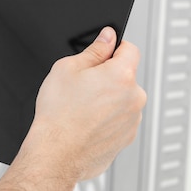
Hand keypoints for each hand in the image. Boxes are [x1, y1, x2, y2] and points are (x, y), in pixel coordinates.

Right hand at [0, 27, 144, 190]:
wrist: (56, 153)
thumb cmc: (59, 114)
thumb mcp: (67, 69)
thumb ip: (94, 50)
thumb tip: (107, 37)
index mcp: (122, 75)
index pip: (129, 48)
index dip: (113, 47)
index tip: (101, 53)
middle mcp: (134, 97)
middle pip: (125, 76)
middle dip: (107, 76)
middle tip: (82, 85)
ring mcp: (133, 120)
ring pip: (122, 99)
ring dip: (108, 99)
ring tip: (81, 107)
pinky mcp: (126, 138)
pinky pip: (119, 120)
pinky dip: (106, 119)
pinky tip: (85, 122)